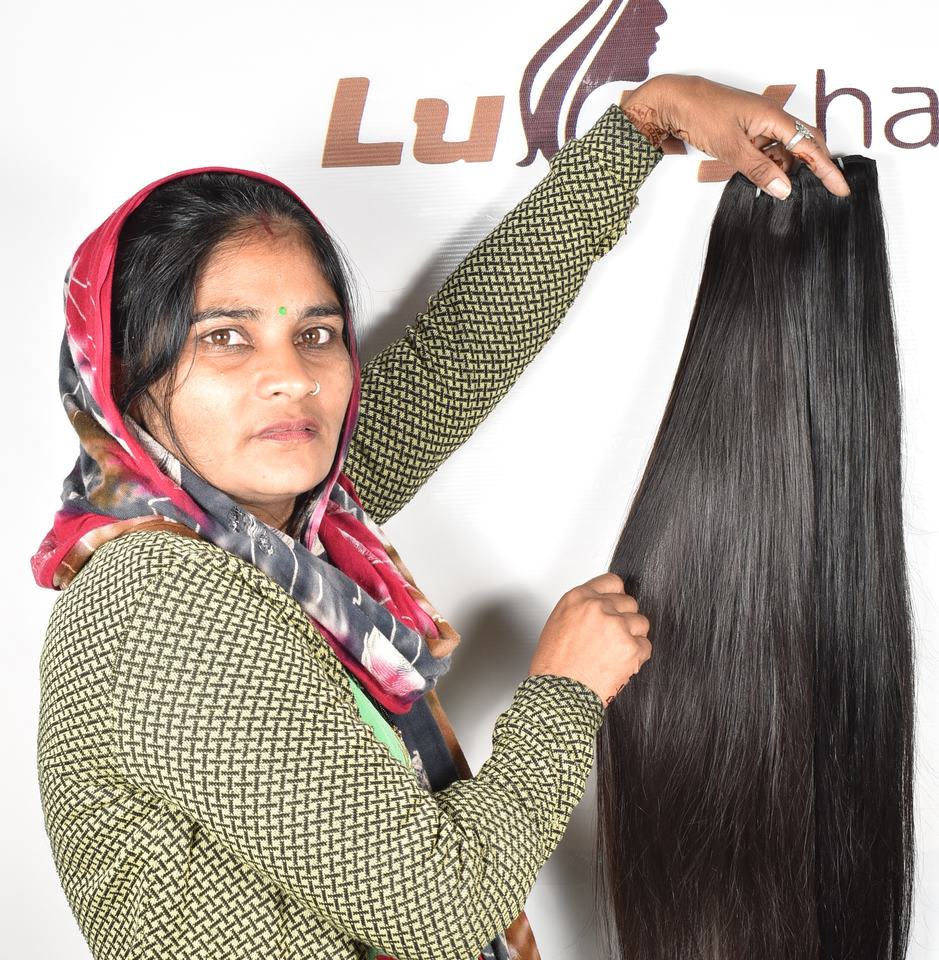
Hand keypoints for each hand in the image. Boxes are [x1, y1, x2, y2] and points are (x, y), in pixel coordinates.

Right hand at [529, 572, 651, 707]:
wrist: (559, 695)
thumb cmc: (553, 666)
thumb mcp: (559, 623)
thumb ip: (582, 609)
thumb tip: (602, 607)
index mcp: (579, 598)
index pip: (611, 582)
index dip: (615, 596)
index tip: (616, 604)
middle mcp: (599, 607)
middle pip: (629, 602)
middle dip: (623, 618)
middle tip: (611, 638)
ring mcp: (617, 626)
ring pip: (641, 622)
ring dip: (632, 636)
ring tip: (614, 653)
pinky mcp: (631, 647)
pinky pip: (645, 646)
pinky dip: (636, 657)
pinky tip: (618, 664)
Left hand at [622, 73, 849, 199]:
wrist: (673, 101)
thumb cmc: (701, 114)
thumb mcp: (731, 147)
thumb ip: (759, 169)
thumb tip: (784, 190)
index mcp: (773, 117)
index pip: (809, 146)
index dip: (826, 169)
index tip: (840, 189)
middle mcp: (771, 119)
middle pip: (803, 145)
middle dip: (812, 168)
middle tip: (817, 192)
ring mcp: (758, 126)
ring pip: (783, 152)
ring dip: (783, 171)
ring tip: (774, 190)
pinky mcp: (746, 134)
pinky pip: (766, 152)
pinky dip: (768, 167)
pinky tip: (762, 181)